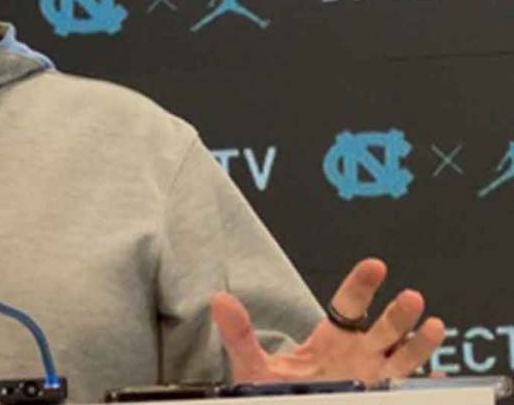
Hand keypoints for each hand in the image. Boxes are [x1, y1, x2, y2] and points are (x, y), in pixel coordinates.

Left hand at [211, 258, 445, 384]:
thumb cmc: (276, 391)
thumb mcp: (255, 365)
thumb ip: (239, 333)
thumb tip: (219, 300)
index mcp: (332, 339)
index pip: (349, 305)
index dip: (362, 284)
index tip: (375, 265)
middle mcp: (359, 355)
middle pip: (383, 328)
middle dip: (398, 313)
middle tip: (410, 297)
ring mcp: (373, 378)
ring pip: (403, 358)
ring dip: (419, 343)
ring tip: (433, 326)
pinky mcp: (381, 396)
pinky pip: (407, 389)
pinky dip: (424, 383)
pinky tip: (438, 376)